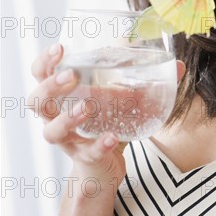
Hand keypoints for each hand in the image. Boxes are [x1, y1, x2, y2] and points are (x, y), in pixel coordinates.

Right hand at [29, 44, 185, 188]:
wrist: (102, 167)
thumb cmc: (105, 122)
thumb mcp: (121, 98)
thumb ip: (145, 80)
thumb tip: (178, 65)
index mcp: (63, 95)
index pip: (40, 73)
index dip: (45, 61)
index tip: (60, 48)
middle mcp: (57, 116)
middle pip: (37, 101)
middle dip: (50, 86)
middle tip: (70, 76)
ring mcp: (68, 140)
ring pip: (51, 131)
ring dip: (68, 118)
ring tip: (87, 108)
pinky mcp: (83, 157)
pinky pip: (86, 152)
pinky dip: (98, 145)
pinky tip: (112, 137)